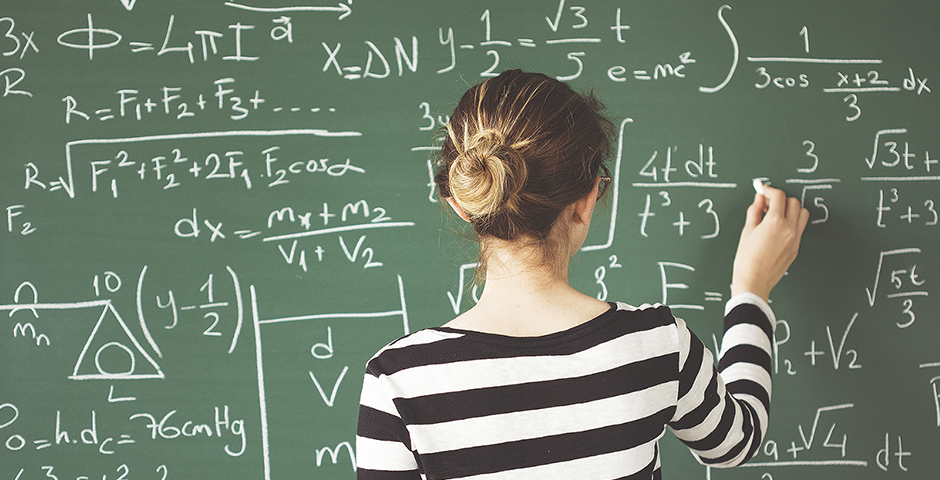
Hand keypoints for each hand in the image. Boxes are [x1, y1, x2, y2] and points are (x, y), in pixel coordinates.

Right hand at [731, 186, 809, 301]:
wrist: (754, 280)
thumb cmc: (747, 259)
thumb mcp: (747, 231)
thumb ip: (755, 211)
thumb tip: (759, 199)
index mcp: (775, 223)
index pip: (779, 196)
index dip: (769, 190)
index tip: (763, 191)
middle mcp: (789, 229)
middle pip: (794, 202)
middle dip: (781, 199)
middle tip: (768, 203)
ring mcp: (795, 239)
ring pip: (802, 214)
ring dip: (791, 209)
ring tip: (776, 214)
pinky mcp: (796, 247)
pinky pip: (800, 228)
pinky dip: (792, 222)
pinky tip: (779, 227)